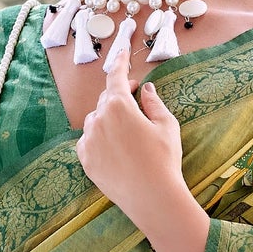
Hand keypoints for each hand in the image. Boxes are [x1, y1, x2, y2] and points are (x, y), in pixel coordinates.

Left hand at [75, 45, 185, 225]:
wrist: (152, 198)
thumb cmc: (164, 160)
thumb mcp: (166, 126)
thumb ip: (153, 103)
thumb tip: (145, 89)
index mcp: (119, 105)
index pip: (116, 76)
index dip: (120, 63)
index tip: (122, 53)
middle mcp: (98, 119)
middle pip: (106, 99)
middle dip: (119, 96)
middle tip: (135, 99)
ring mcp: (89, 140)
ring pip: (95, 121)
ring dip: (108, 119)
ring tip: (126, 131)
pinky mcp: (85, 160)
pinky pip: (88, 141)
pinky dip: (98, 139)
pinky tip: (114, 148)